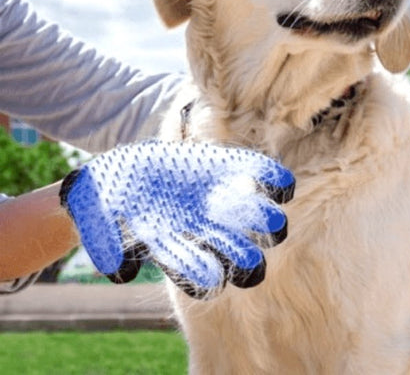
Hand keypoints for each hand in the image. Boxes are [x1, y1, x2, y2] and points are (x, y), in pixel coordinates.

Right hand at [60, 140, 294, 297]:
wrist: (121, 166)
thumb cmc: (106, 195)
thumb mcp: (95, 216)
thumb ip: (103, 240)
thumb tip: (120, 270)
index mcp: (173, 246)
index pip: (196, 273)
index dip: (205, 275)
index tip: (211, 274)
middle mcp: (202, 229)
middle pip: (235, 255)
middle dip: (246, 261)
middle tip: (252, 261)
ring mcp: (218, 198)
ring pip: (253, 218)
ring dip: (266, 221)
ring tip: (273, 218)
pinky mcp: (225, 167)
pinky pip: (257, 173)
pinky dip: (271, 179)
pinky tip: (281, 183)